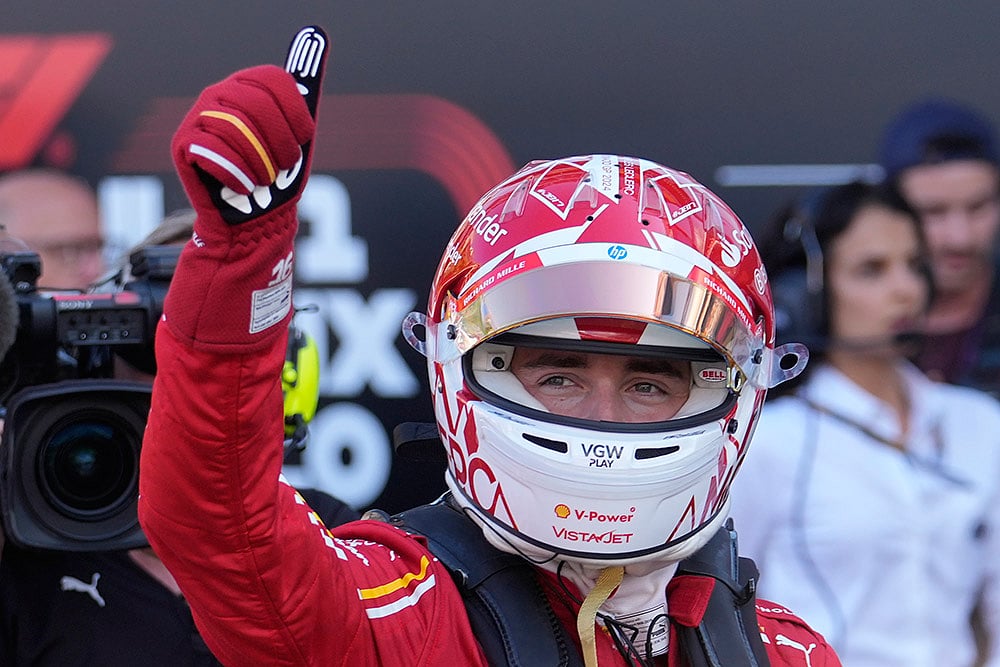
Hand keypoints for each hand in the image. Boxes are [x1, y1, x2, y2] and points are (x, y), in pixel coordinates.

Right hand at [172, 64, 315, 225]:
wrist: (252, 219)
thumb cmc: (277, 174)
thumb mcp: (298, 127)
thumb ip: (304, 82)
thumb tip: (316, 30)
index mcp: (247, 84)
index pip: (275, 80)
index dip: (296, 115)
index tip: (303, 139)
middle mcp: (219, 93)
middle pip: (257, 105)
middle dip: (280, 144)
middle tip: (283, 166)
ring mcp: (198, 117)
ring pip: (236, 130)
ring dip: (261, 164)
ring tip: (263, 180)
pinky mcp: (183, 145)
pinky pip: (215, 152)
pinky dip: (238, 175)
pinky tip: (244, 187)